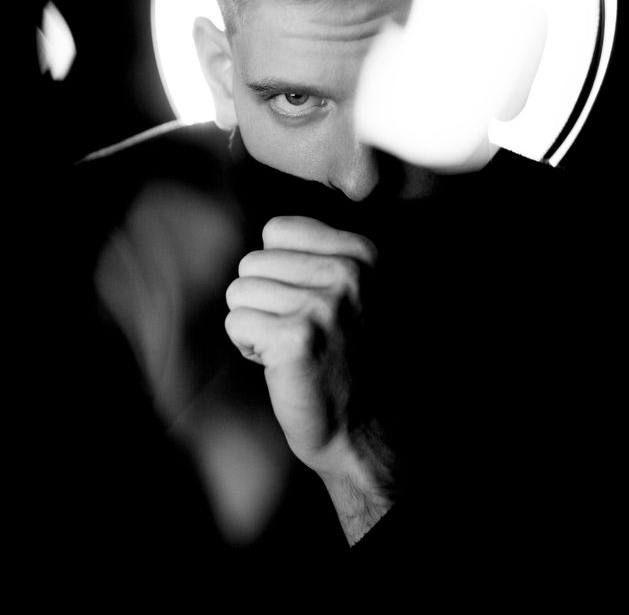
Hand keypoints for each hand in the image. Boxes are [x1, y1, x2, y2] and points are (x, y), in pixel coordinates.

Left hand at [225, 215, 395, 541]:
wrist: (363, 427)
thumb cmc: (344, 354)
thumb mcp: (350, 290)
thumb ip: (316, 252)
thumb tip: (267, 232)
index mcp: (362, 253)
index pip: (277, 231)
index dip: (279, 270)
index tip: (307, 302)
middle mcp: (347, 273)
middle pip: (253, 261)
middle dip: (264, 300)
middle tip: (298, 332)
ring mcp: (324, 305)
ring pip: (239, 291)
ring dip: (255, 324)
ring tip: (289, 347)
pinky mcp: (296, 338)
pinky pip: (236, 321)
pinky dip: (248, 346)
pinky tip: (280, 363)